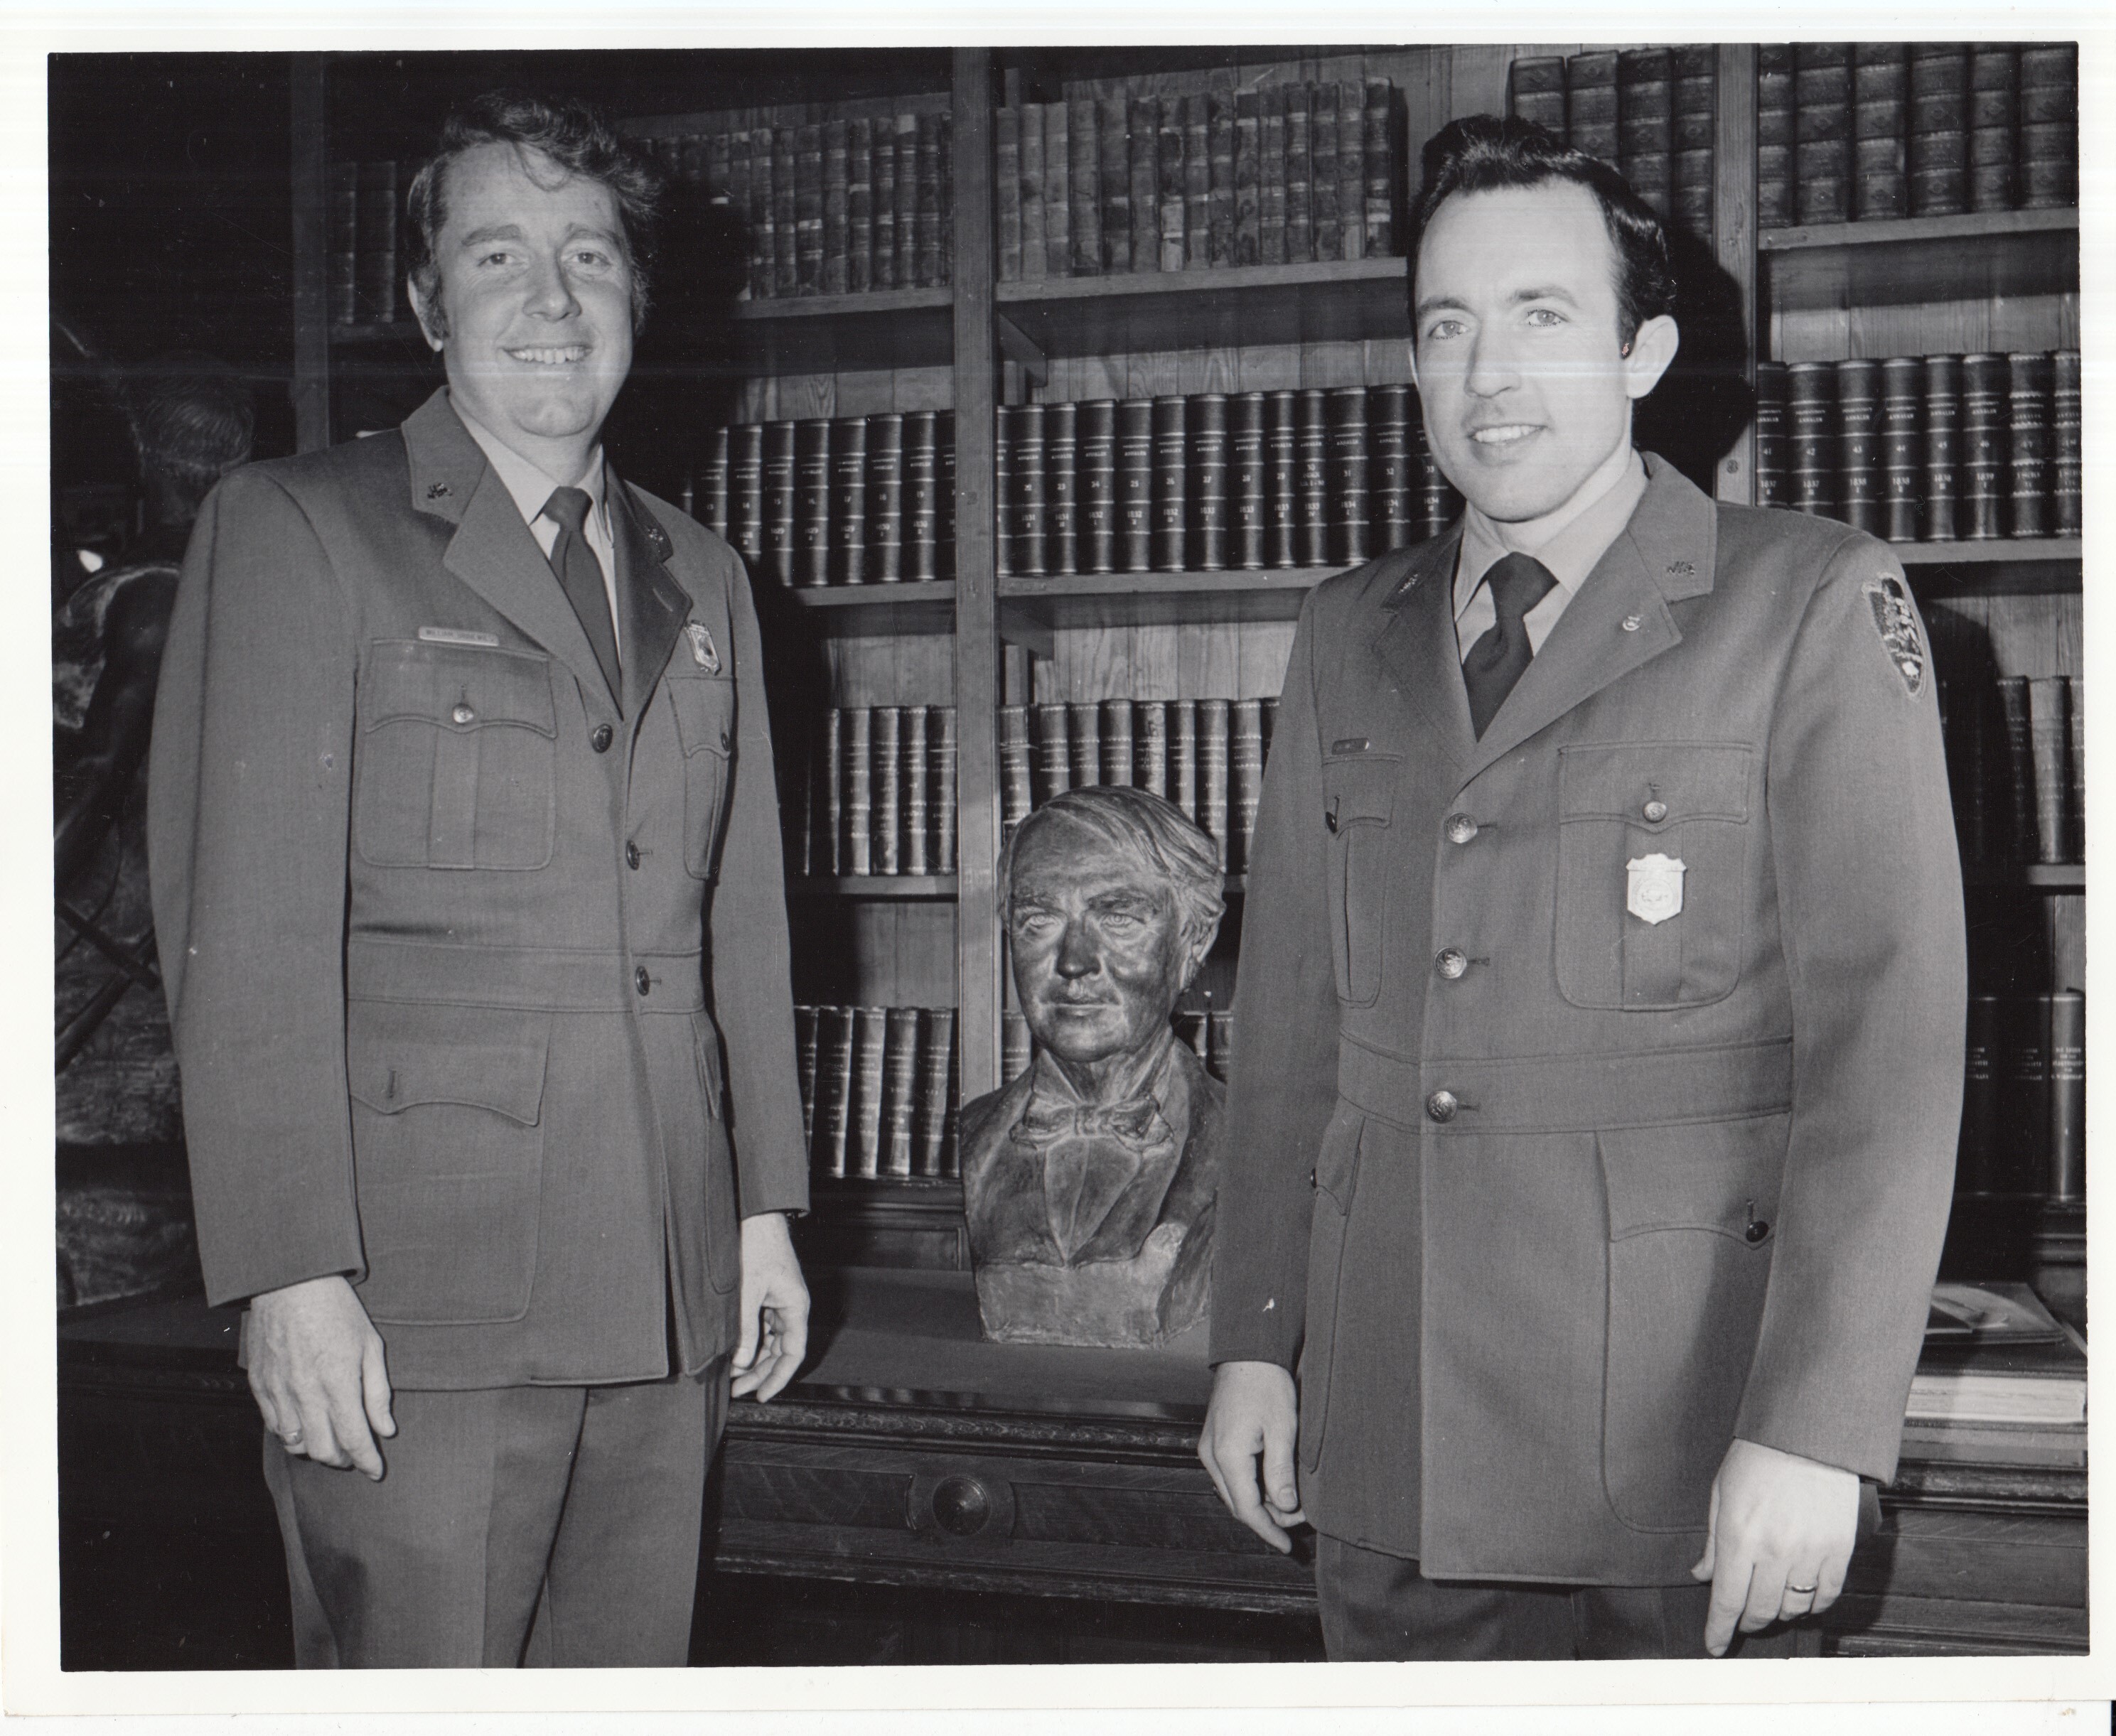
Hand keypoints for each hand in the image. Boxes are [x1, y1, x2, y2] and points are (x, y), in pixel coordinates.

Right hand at [245, 1275, 393, 1479]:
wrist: (290, 1284)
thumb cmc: (337, 1311)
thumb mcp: (370, 1345)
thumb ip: (377, 1392)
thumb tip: (386, 1429)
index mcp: (338, 1383)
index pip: (355, 1439)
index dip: (368, 1462)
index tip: (377, 1471)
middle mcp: (306, 1393)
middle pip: (323, 1451)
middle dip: (342, 1460)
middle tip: (354, 1455)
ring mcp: (279, 1392)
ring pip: (295, 1444)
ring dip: (315, 1451)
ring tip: (330, 1442)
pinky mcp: (260, 1386)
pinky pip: (274, 1426)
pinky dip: (291, 1435)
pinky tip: (305, 1426)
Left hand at [730, 1212, 809, 1401]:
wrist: (756, 1217)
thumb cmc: (758, 1246)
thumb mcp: (748, 1289)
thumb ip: (745, 1327)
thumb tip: (740, 1361)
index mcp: (796, 1306)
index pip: (793, 1353)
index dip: (779, 1377)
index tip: (762, 1395)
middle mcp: (791, 1307)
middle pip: (781, 1351)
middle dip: (761, 1372)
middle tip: (739, 1390)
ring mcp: (779, 1302)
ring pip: (771, 1341)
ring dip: (754, 1360)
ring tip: (734, 1377)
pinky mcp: (767, 1296)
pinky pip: (762, 1328)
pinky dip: (750, 1342)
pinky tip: (735, 1353)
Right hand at [1198, 1360, 1306, 1552]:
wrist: (1248, 1352)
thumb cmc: (1266, 1384)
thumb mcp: (1283, 1429)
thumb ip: (1282, 1472)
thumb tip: (1286, 1508)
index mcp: (1228, 1455)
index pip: (1247, 1509)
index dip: (1268, 1531)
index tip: (1287, 1546)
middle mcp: (1212, 1456)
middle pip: (1238, 1504)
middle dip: (1267, 1518)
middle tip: (1299, 1519)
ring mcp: (1209, 1448)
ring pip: (1233, 1491)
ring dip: (1260, 1502)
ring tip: (1291, 1502)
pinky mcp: (1214, 1440)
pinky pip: (1230, 1475)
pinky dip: (1251, 1486)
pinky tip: (1272, 1483)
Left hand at [1690, 1437, 1859, 1654]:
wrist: (1810, 1435)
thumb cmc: (1759, 1458)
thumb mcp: (1722, 1492)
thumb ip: (1713, 1541)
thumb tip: (1702, 1575)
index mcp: (1740, 1536)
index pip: (1726, 1600)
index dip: (1719, 1629)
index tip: (1714, 1646)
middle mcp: (1775, 1551)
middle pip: (1759, 1610)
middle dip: (1746, 1622)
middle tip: (1741, 1620)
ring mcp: (1810, 1553)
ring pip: (1793, 1608)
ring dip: (1778, 1612)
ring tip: (1770, 1601)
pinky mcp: (1839, 1550)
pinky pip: (1827, 1595)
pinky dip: (1813, 1605)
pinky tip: (1802, 1598)